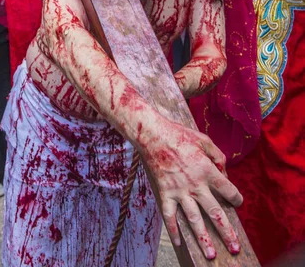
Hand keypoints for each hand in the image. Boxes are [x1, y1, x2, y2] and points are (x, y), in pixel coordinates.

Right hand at [138, 114, 241, 259]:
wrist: (153, 135)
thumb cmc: (179, 135)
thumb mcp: (203, 139)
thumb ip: (217, 155)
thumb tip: (225, 171)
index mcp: (207, 170)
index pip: (228, 190)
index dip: (236, 198)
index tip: (237, 202)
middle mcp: (195, 184)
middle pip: (215, 212)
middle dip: (226, 232)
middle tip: (234, 248)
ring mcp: (179, 191)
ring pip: (194, 219)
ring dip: (203, 238)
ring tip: (210, 255)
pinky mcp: (165, 193)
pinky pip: (170, 216)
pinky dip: (173, 231)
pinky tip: (178, 243)